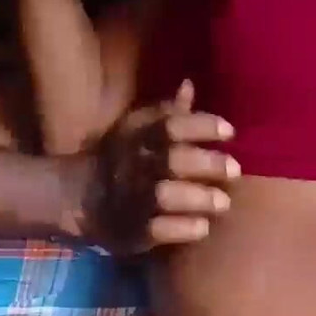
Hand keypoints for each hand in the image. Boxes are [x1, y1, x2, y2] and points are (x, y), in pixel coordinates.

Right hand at [67, 80, 239, 253]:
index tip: (229, 131)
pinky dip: (182, 229)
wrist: (81, 198)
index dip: (201, 125)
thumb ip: (167, 114)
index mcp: (137, 136)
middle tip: (235, 170)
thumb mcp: (137, 130)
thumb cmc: (121, 160)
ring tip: (224, 203)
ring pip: (165, 195)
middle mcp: (134, 165)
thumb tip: (190, 85)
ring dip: (198, 198)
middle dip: (206, 164)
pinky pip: (157, 230)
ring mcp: (131, 198)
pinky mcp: (132, 230)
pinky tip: (203, 227)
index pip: (170, 125)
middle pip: (172, 159)